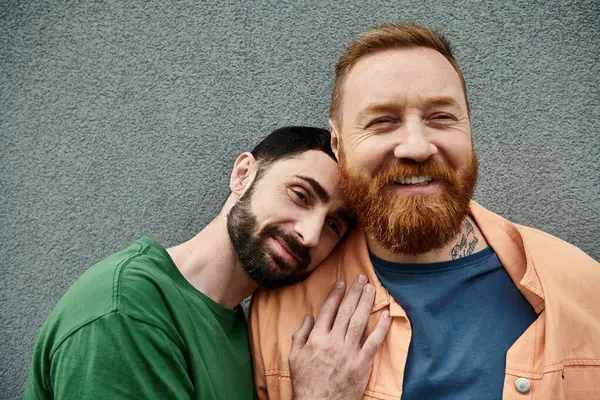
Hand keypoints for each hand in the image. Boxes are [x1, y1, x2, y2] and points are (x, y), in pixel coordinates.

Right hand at [289, 274, 391, 399]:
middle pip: (346, 311)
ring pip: (360, 321)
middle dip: (354, 292)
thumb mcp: (294, 357)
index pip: (328, 310)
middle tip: (361, 278)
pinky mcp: (362, 364)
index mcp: (317, 338)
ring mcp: (349, 352)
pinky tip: (387, 314)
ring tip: (371, 288)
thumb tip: (308, 316)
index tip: (342, 283)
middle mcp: (333, 342)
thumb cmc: (306, 382)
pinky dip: (381, 327)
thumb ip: (300, 335)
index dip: (336, 295)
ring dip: (366, 302)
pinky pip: (373, 342)